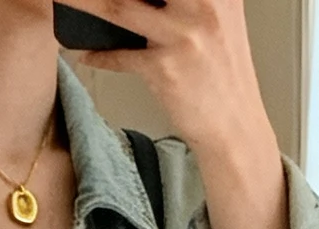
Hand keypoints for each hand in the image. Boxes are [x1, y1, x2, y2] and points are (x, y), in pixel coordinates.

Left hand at [76, 0, 295, 228]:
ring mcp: (182, 35)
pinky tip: (85, 52)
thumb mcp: (219, 19)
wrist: (234, 127)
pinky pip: (119, 56)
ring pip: (118, 7)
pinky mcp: (165, 68)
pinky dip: (99, 54)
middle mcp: (203, 4)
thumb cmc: (222, 74)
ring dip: (84, 3)